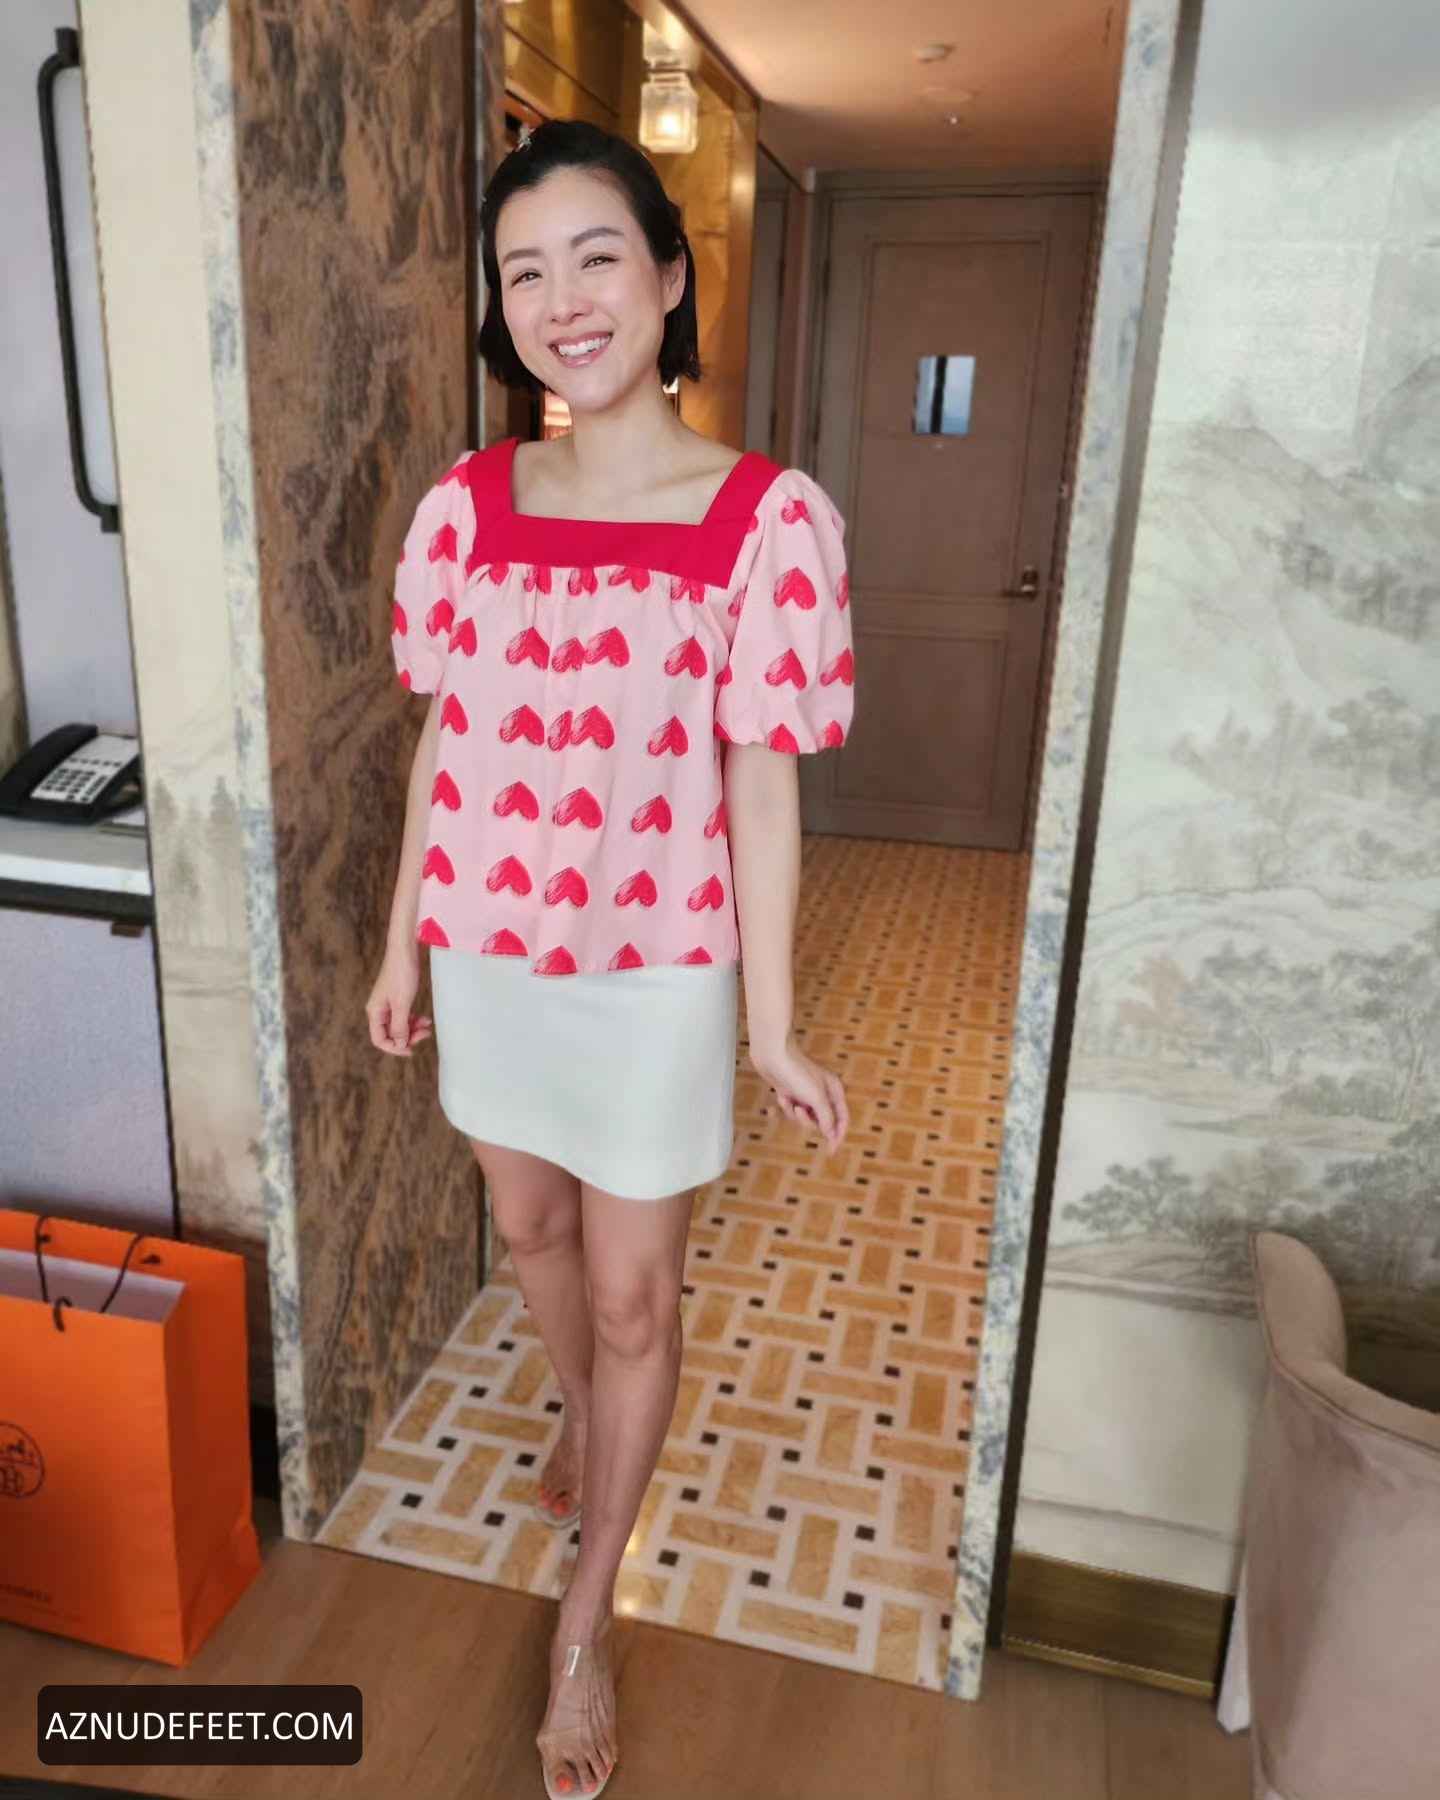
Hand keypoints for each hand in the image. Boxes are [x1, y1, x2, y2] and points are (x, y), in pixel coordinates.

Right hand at [366, 944, 432, 1056]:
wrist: (404, 951)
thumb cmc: (401, 974)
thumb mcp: (402, 1004)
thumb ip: (400, 1026)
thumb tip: (400, 1045)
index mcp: (375, 1012)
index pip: (380, 1040)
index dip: (395, 1048)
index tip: (412, 1049)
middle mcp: (378, 1010)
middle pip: (390, 1034)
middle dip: (408, 1037)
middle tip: (425, 1033)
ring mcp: (387, 1004)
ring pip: (399, 1026)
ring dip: (413, 1029)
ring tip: (427, 1026)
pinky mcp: (396, 998)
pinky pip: (403, 1016)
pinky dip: (413, 1020)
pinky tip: (424, 1019)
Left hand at [750, 1033, 848, 1151]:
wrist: (773, 1055)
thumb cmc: (797, 1072)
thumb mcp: (816, 1097)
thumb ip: (826, 1118)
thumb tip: (832, 1134)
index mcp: (835, 1091)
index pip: (842, 1118)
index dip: (838, 1134)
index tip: (831, 1150)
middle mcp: (823, 1093)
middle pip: (822, 1120)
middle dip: (808, 1120)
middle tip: (799, 1110)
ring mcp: (806, 1093)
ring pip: (805, 1117)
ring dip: (795, 1114)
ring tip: (789, 1101)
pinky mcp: (792, 1093)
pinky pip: (792, 1110)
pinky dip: (786, 1107)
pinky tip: (781, 1097)